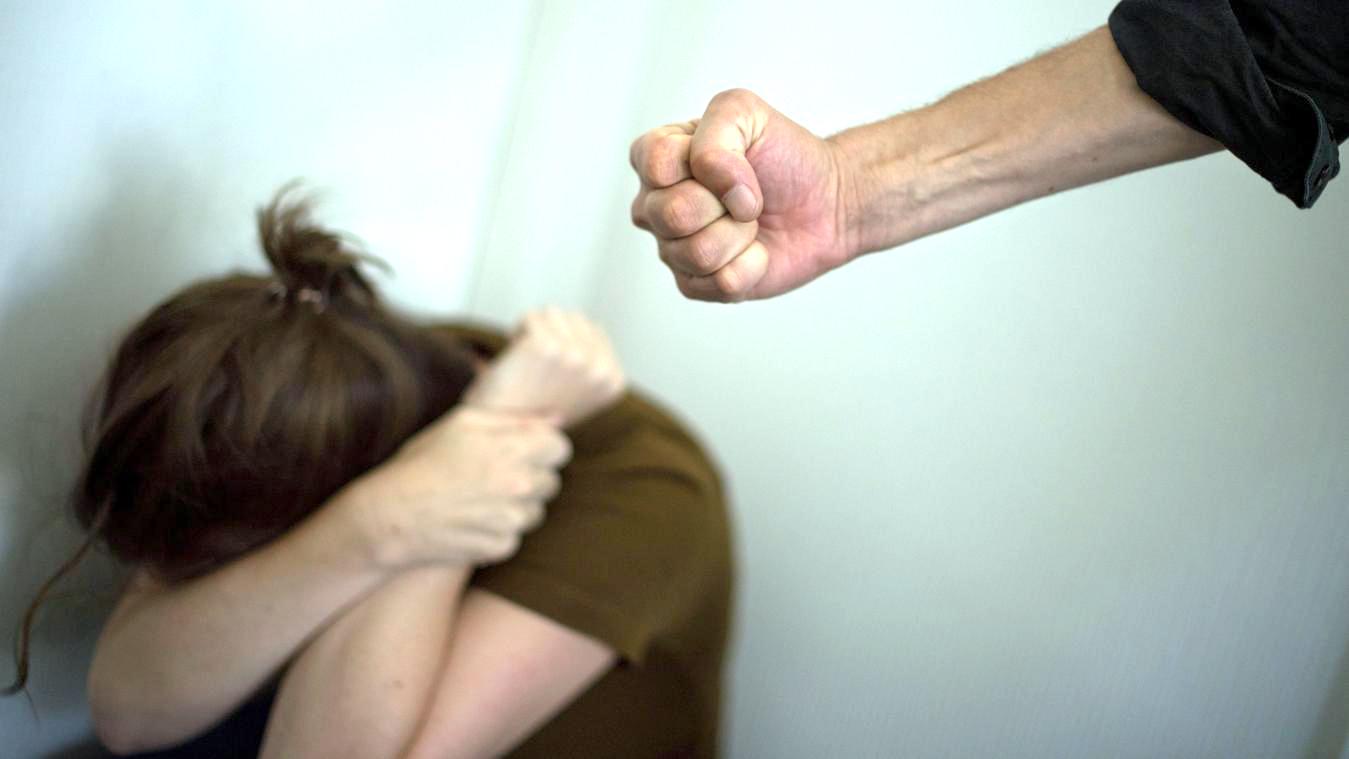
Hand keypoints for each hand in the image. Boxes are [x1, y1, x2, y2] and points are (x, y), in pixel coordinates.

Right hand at [348, 407, 572, 569]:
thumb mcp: (463, 423)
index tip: (521, 453)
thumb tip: (558, 419)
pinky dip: (499, 533)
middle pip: (552, 481)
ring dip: (518, 507)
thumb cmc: (423, 462)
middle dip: (531, 478)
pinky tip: (473, 522)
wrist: (390, 515)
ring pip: (537, 512)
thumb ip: (516, 418)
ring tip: (481, 500)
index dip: (542, 449)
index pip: (561, 448)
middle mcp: (518, 484)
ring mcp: (511, 518)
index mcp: (512, 448)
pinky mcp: (501, 546)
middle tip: (495, 477)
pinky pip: (516, 537)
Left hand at [462, 309, 625, 427]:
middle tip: (537, 369)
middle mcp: (599, 370)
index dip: (568, 346)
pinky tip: (516, 358)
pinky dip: (518, 332)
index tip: (553, 374)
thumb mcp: (579, 393)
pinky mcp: (547, 346)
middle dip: (553, 335)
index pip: (594, 331)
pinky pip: (531, 317)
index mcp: (613, 381)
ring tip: (527, 363)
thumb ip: (593, 365)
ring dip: (536, 331)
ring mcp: (575, 357)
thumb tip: (596, 327)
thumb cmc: (535, 413)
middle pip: (575, 319)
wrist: (499, 431)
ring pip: (553, 314)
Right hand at [629, 88, 855, 301]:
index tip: (738, 158)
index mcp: (656, 157)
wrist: (824, 202)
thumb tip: (716, 188)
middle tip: (745, 196)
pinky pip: (719, 284)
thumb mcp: (746, 114)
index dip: (709, 164)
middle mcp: (654, 204)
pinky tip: (755, 251)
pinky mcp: (696, 284)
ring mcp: (672, 248)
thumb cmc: (781, 156)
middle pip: (671, 214)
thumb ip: (717, 132)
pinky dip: (751, 265)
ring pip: (696, 254)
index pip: (655, 163)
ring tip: (750, 222)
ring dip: (740, 235)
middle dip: (725, 203)